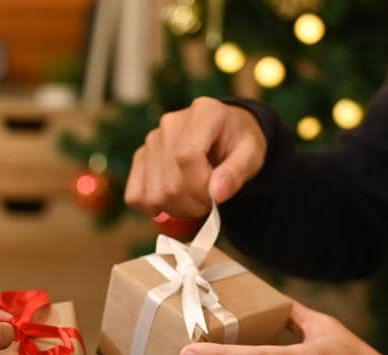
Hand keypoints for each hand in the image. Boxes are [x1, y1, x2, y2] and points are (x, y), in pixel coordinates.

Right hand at [126, 98, 267, 218]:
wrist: (225, 134)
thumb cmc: (239, 144)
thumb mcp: (251, 155)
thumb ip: (237, 172)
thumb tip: (217, 194)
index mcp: (203, 113)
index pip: (187, 156)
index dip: (200, 186)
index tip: (216, 196)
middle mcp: (171, 123)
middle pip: (170, 182)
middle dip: (193, 204)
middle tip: (209, 202)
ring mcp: (152, 140)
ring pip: (154, 194)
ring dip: (177, 209)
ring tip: (195, 200)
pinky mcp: (140, 158)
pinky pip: (136, 196)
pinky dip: (154, 208)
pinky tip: (173, 202)